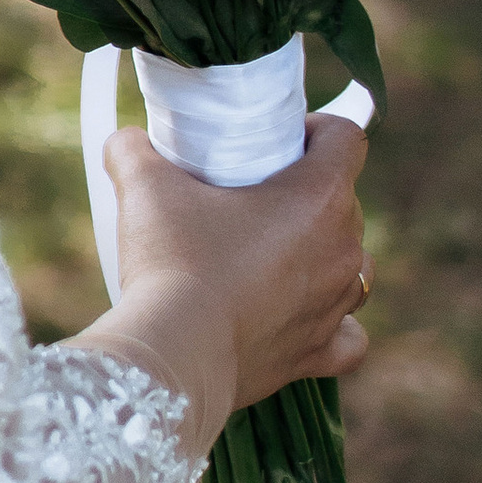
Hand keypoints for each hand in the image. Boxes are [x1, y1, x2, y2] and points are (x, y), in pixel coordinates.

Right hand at [90, 114, 370, 448]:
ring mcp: (335, 305)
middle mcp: (343, 250)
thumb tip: (127, 140)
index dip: (318, 129)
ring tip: (275, 253)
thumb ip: (135, 149)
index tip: (278, 140)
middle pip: (345, 201)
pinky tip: (305, 315)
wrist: (175, 353)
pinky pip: (349, 337)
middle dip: (307, 191)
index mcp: (319, 197)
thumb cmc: (173, 261)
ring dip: (324, 253)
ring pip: (354, 265)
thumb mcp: (146, 185)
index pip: (346, 138)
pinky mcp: (316, 353)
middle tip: (254, 195)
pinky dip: (335, 325)